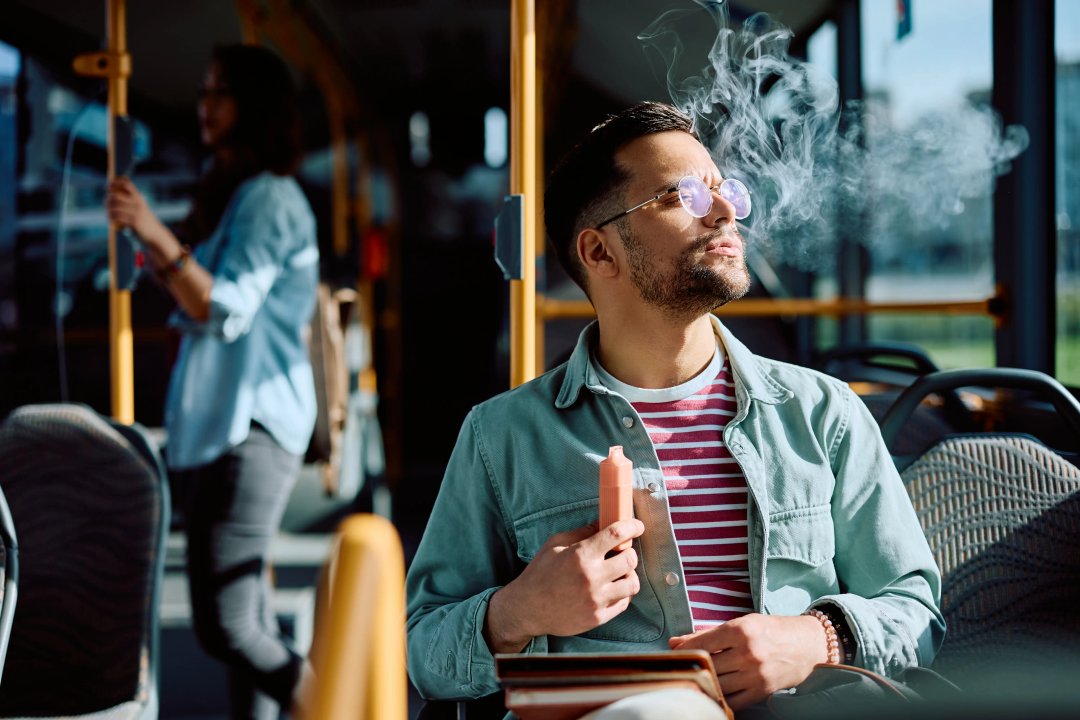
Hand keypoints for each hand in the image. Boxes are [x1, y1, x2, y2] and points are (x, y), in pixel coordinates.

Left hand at [105, 176, 168, 247]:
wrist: (156, 235)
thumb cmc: (145, 223)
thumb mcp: (140, 210)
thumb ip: (129, 203)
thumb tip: (111, 195)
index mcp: (139, 198)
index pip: (126, 184)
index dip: (115, 183)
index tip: (108, 188)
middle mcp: (137, 203)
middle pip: (115, 196)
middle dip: (108, 200)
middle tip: (106, 206)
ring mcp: (135, 213)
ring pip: (114, 208)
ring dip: (109, 212)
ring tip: (109, 216)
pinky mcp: (133, 222)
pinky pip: (117, 218)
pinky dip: (112, 219)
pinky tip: (112, 222)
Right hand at [484, 518, 644, 652]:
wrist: (527, 608)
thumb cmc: (540, 572)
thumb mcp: (555, 544)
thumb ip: (581, 532)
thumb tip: (603, 522)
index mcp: (581, 555)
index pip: (617, 534)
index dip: (632, 527)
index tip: (637, 526)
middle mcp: (591, 577)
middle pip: (630, 559)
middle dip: (629, 552)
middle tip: (622, 552)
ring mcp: (596, 599)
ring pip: (632, 584)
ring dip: (629, 575)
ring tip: (619, 573)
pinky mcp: (598, 617)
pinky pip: (623, 603)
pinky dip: (622, 593)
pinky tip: (612, 588)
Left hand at [669, 613, 826, 709]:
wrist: (806, 645)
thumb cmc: (770, 630)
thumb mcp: (741, 623)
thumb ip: (707, 633)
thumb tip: (675, 642)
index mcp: (741, 630)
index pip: (702, 643)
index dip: (685, 649)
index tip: (676, 652)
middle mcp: (748, 652)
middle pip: (708, 665)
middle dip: (693, 666)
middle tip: (683, 666)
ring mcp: (755, 674)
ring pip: (718, 683)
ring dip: (704, 682)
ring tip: (696, 678)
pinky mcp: (761, 691)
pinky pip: (733, 700)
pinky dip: (720, 697)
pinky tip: (714, 691)